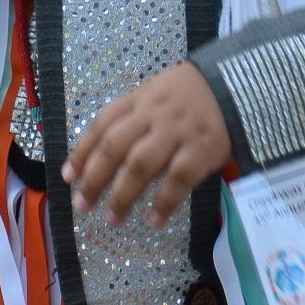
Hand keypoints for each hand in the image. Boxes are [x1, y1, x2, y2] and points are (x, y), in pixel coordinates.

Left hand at [65, 61, 231, 228]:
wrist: (236, 84)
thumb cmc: (189, 95)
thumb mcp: (155, 93)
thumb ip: (131, 118)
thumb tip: (98, 155)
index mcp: (139, 99)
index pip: (101, 124)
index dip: (82, 151)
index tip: (68, 177)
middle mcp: (153, 115)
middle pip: (115, 147)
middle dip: (94, 178)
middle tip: (82, 205)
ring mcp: (177, 132)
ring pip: (140, 165)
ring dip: (122, 195)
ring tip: (112, 219)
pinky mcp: (201, 149)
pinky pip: (177, 180)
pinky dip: (163, 203)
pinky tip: (153, 220)